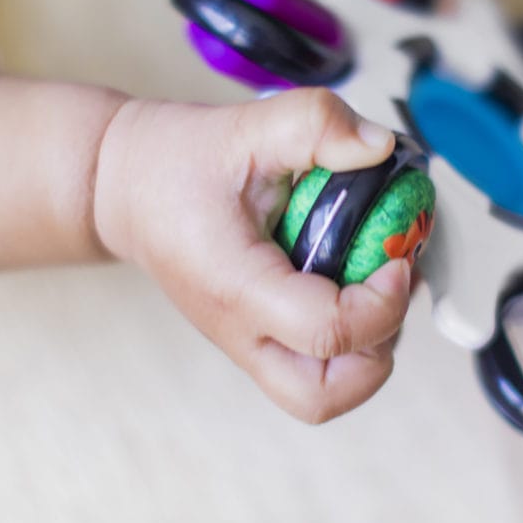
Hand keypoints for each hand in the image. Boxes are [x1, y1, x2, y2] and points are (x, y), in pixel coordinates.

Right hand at [93, 88, 411, 422]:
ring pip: (319, 393)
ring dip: (367, 350)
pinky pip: (312, 365)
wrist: (126, 188)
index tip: (396, 254)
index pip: (327, 332)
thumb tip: (380, 146)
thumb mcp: (247, 125)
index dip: (383, 303)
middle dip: (377, 352)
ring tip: (374, 283)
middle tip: (389, 290)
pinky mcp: (255, 335)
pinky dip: (349, 339)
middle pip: (323, 398)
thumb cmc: (178, 162)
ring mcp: (245, 341)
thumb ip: (314, 124)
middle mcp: (239, 330)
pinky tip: (352, 279)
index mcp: (237, 286)